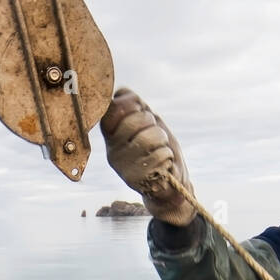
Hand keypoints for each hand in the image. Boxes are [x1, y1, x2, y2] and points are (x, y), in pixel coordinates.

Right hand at [99, 87, 195, 225]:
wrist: (169, 184)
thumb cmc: (158, 147)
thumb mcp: (147, 120)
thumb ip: (135, 105)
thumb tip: (122, 94)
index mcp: (110, 134)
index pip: (115, 107)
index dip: (133, 106)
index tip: (141, 115)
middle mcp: (111, 150)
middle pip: (137, 120)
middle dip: (153, 125)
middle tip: (153, 137)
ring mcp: (122, 166)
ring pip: (150, 137)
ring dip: (162, 141)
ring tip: (158, 150)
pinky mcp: (135, 180)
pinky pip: (159, 155)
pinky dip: (167, 156)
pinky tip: (161, 164)